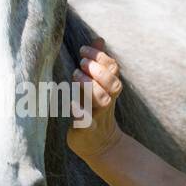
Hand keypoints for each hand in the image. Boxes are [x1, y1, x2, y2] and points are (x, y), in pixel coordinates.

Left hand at [66, 37, 123, 159]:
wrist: (100, 145)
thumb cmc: (94, 109)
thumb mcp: (97, 85)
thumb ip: (98, 62)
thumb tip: (99, 39)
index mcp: (109, 89)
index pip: (113, 68)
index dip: (101, 57)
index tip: (83, 50)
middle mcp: (107, 101)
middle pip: (113, 83)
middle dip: (98, 70)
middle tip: (81, 62)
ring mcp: (98, 116)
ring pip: (103, 100)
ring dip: (90, 86)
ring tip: (75, 75)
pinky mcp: (86, 130)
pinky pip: (87, 122)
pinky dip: (81, 112)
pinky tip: (72, 104)